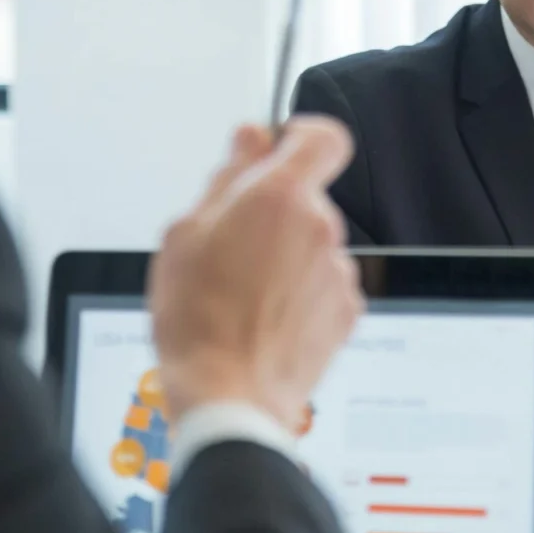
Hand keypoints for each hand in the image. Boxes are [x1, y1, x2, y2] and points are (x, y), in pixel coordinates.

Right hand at [149, 117, 363, 431]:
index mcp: (280, 196)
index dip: (301, 136)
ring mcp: (337, 272)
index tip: (279, 147)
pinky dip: (299, 294)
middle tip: (228, 245)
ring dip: (284, 257)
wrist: (227, 395)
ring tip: (240, 294)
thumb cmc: (197, 319)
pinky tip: (263, 318)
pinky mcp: (346, 312)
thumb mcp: (186, 232)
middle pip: (306, 198)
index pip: (323, 137)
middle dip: (272, 213)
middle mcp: (320, 227)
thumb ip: (228, 176)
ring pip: (311, 244)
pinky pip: (323, 285)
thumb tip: (250, 140)